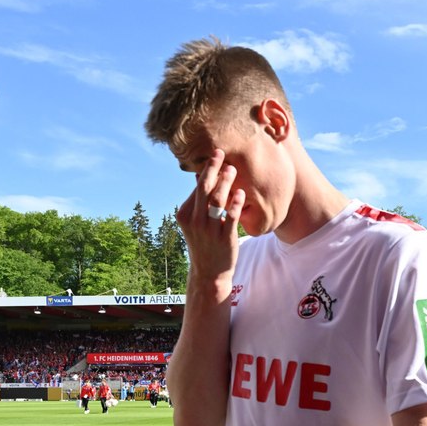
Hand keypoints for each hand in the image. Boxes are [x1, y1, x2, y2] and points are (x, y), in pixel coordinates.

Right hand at [177, 149, 244, 286]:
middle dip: (212, 169)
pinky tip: (241, 193)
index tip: (216, 157)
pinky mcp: (225, 239)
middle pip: (203, 189)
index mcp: (185, 214)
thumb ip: (198, 201)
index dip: (207, 170)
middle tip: (221, 153)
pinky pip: (231, 217)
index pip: (196, 188)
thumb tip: (201, 175)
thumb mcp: (195, 222)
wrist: (209, 272)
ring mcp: (209, 230)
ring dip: (225, 182)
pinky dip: (236, 203)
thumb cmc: (204, 242)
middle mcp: (194, 221)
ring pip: (216, 200)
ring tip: (233, 169)